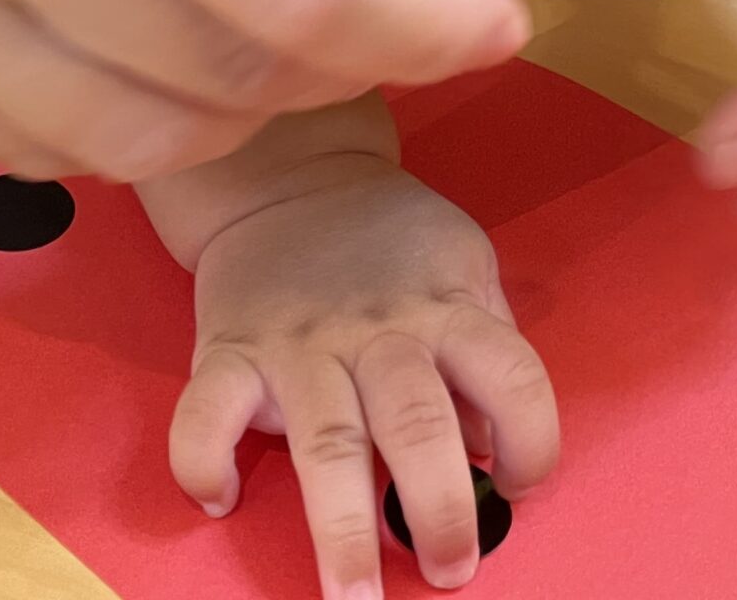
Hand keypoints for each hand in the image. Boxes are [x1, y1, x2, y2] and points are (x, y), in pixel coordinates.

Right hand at [0, 0, 525, 182]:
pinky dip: (123, 125)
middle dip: (343, 63)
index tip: (492, 27)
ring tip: (266, 42)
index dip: (419, 28)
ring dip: (241, 111)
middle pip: (225, 74)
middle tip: (374, 16)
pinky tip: (141, 49)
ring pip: (137, 142)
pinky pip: (33, 150)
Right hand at [171, 160, 556, 597]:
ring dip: (340, 528)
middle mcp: (375, 331)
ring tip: (354, 596)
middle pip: (416, 422)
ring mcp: (298, 343)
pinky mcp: (230, 348)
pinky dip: (204, 460)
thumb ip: (483, 342)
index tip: (522, 484)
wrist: (289, 178)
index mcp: (443, 309)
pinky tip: (220, 499)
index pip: (512, 375)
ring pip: (326, 442)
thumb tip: (491, 446)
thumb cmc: (390, 243)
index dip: (532, 437)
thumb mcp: (462, 265)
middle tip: (451, 570)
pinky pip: (207, 411)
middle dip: (438, 508)